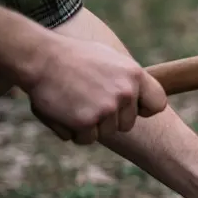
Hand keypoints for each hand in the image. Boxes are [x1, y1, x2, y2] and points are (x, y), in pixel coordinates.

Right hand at [19, 34, 168, 144]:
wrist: (39, 57)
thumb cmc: (72, 57)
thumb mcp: (109, 59)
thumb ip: (127, 79)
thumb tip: (139, 97)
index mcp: (135, 74)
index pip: (157, 104)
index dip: (144, 110)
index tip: (132, 108)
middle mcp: (125, 92)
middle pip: (126, 125)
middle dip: (108, 119)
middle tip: (86, 99)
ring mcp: (106, 108)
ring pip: (105, 134)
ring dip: (88, 125)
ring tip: (73, 102)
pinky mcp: (86, 122)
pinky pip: (85, 139)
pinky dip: (73, 131)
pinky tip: (63, 111)